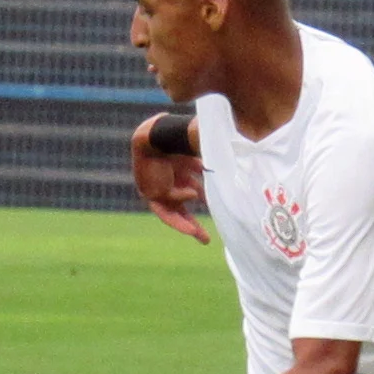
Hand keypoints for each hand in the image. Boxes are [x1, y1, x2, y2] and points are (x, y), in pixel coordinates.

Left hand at [131, 115, 207, 243]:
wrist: (158, 134)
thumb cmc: (177, 140)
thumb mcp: (194, 162)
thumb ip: (203, 174)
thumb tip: (223, 188)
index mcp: (174, 175)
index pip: (186, 194)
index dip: (199, 201)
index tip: (211, 211)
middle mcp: (163, 183)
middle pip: (176, 210)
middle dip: (190, 224)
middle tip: (205, 239)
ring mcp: (154, 189)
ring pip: (170, 212)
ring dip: (185, 224)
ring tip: (199, 235)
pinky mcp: (149, 191)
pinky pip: (171, 199)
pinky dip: (183, 196)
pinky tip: (193, 192)